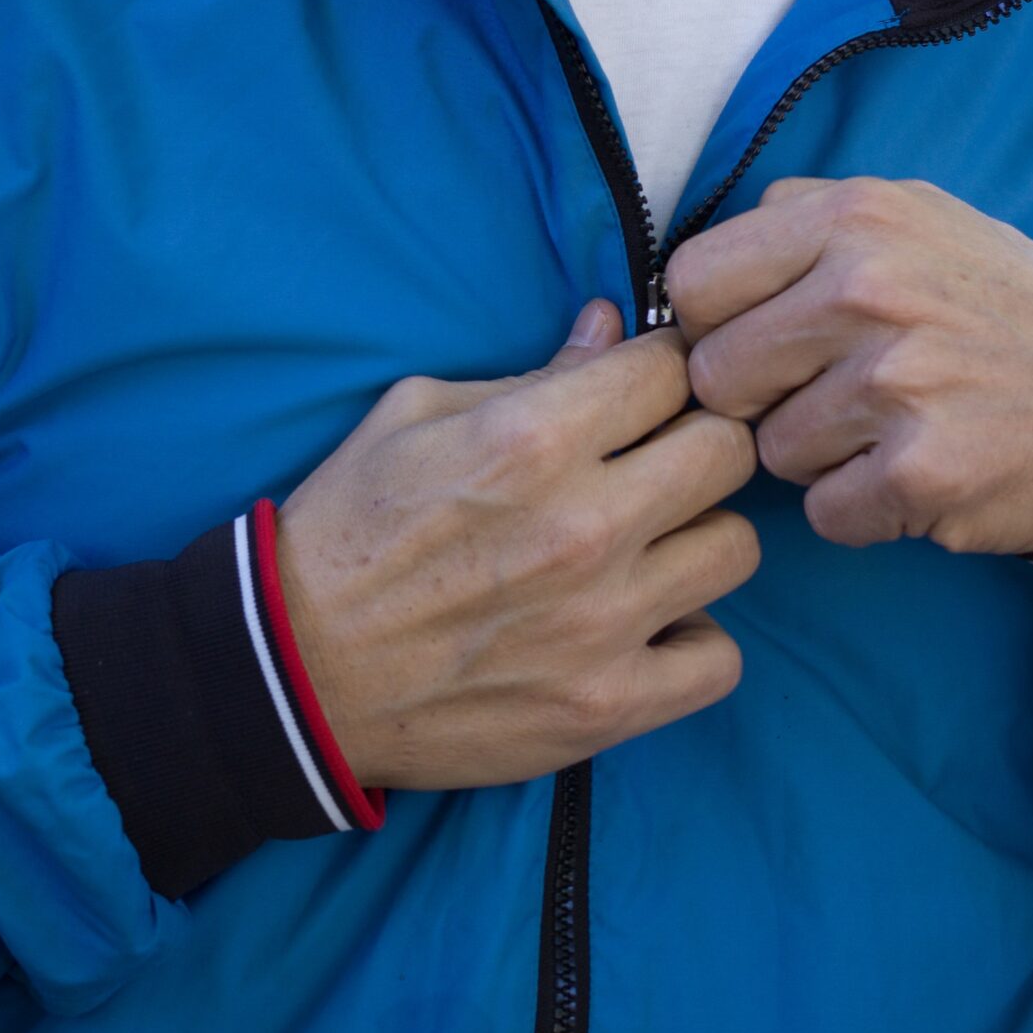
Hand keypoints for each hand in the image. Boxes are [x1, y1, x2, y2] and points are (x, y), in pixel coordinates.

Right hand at [274, 304, 759, 790]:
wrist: (296, 669)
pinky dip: (690, 639)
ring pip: (736, 548)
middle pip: (728, 450)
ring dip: (696, 539)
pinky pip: (719, 659)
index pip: (670, 367)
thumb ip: (531, 369)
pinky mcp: (606, 707)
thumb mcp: (417, 414)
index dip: (658, 370)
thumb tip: (612, 325)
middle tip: (655, 462)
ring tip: (649, 545)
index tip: (640, 391)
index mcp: (532, 438)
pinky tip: (645, 623)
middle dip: (695, 441)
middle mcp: (583, 526)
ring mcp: (602, 623)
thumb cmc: (351, 526)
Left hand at [666, 178, 1032, 554]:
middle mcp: (868, 289)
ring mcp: (897, 384)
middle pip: (715, 376)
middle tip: (829, 391)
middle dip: (760, 397)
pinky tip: (915, 472)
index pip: (693, 281)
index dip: (714, 323)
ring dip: (818, 454)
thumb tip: (685, 275)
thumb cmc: (999, 304)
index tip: (758, 338)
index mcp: (852, 217)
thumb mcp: (910, 217)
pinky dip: (862, 508)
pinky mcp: (924, 473)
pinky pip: (825, 513)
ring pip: (769, 451)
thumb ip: (798, 222)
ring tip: (891, 425)